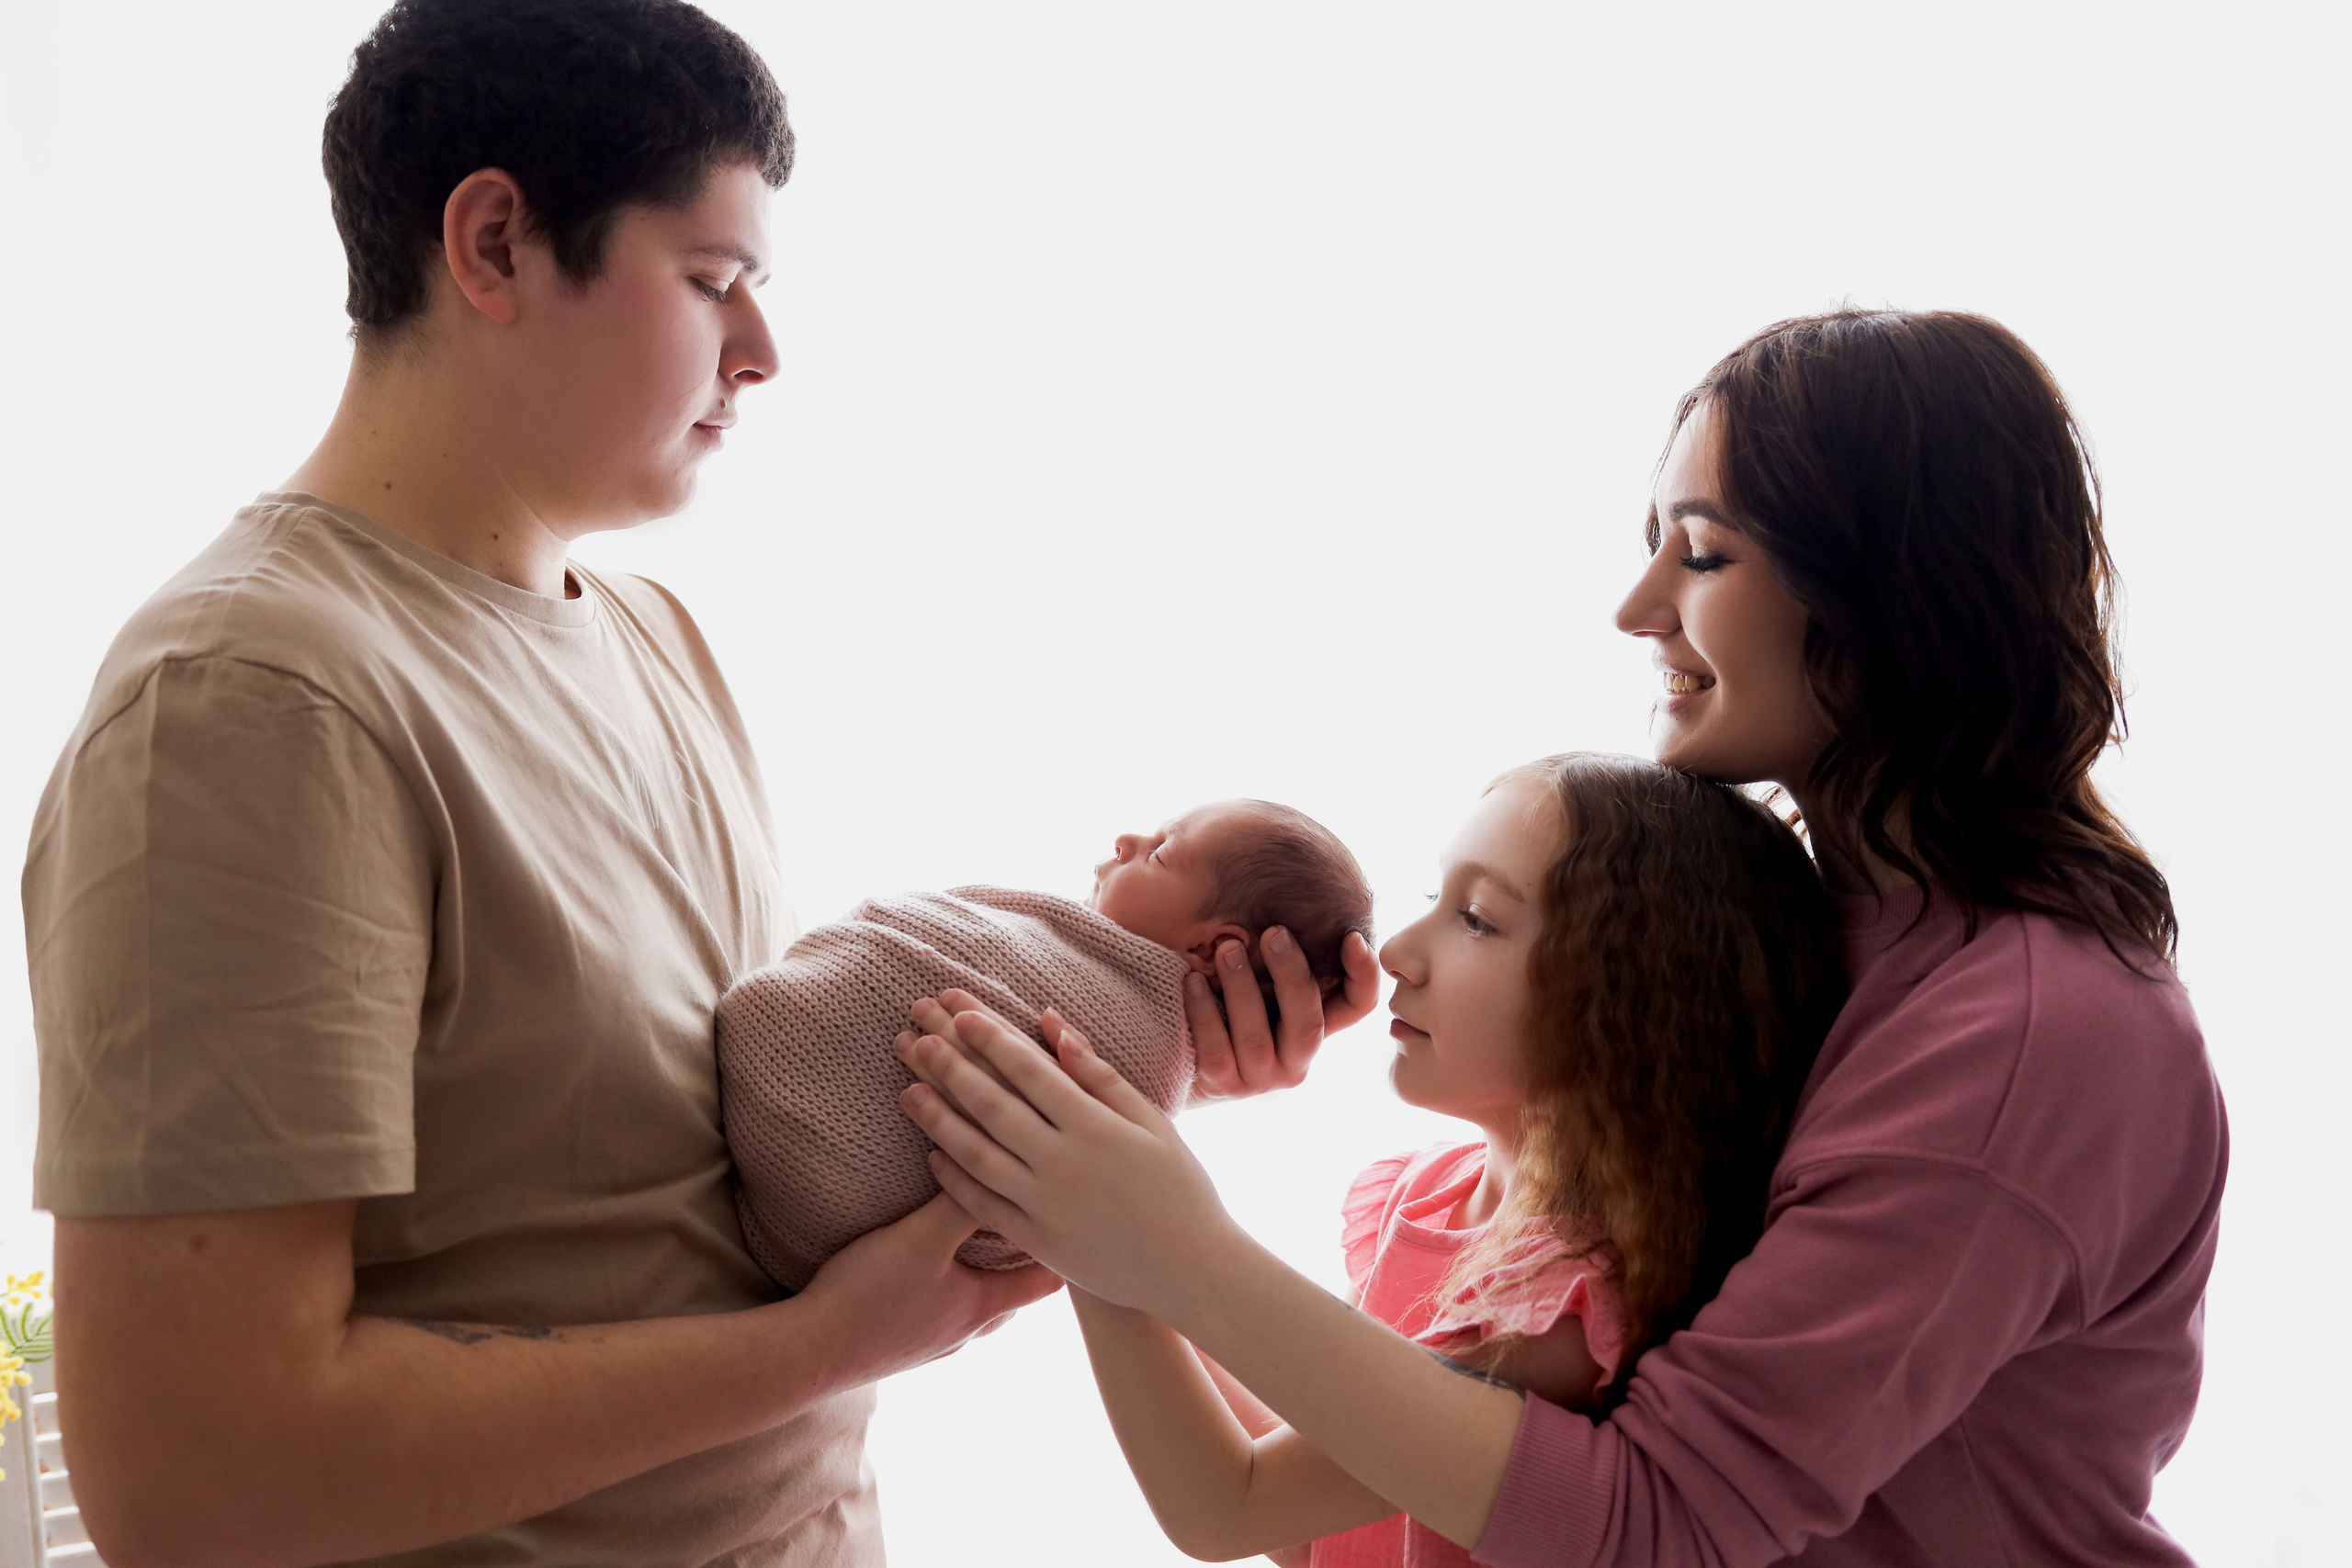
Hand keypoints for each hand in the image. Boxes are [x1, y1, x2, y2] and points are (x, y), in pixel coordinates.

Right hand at [794, 1191, 1062, 1381]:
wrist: (806, 1353)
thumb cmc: (869, 1297)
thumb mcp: (921, 1237)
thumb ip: (961, 1200)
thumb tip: (996, 1162)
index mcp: (983, 1308)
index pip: (1049, 1281)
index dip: (1066, 1249)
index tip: (1076, 1220)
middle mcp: (965, 1331)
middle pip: (1014, 1295)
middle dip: (1025, 1259)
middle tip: (1032, 1220)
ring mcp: (932, 1343)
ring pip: (975, 1306)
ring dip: (981, 1275)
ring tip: (979, 1241)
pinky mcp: (899, 1344)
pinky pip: (938, 1312)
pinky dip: (945, 1288)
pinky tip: (925, 1270)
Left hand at [896, 1007, 1237, 1313]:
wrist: (1192, 1271)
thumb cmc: (1181, 1189)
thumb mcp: (1152, 1123)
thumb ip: (1100, 1075)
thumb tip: (1053, 1025)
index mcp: (1096, 1127)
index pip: (1030, 1071)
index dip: (992, 1038)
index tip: (959, 1012)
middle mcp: (1064, 1164)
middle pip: (993, 1106)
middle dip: (951, 1067)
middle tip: (916, 1036)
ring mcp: (1046, 1205)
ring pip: (977, 1154)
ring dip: (938, 1119)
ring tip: (907, 1089)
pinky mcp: (1036, 1242)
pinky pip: (983, 1206)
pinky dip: (955, 1179)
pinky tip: (932, 1154)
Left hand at [1188, 928, 1379, 1103]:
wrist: (1185, 1058)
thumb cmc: (1230, 1005)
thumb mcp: (1263, 980)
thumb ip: (1280, 956)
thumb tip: (1288, 905)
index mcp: (1315, 1027)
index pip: (1357, 1007)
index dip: (1364, 975)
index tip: (1351, 936)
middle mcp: (1295, 1058)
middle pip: (1308, 1023)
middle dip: (1292, 975)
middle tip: (1274, 933)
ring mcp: (1260, 1076)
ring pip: (1256, 1037)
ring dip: (1242, 988)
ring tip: (1226, 949)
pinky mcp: (1222, 1085)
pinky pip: (1215, 1050)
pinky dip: (1204, 1012)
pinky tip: (1193, 980)